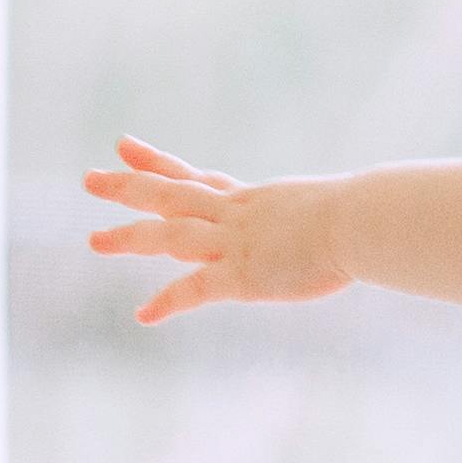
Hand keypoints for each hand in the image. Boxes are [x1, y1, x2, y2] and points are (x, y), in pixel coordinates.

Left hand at [81, 137, 352, 323]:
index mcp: (257, 200)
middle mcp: (238, 215)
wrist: (369, 221)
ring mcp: (236, 243)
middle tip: (89, 178)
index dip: (159, 163)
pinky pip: (195, 289)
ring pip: (170, 233)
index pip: (199, 178)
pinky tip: (143, 315)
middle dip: (128, 186)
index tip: (126, 147)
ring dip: (130, 235)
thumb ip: (331, 214)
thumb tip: (361, 211)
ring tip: (94, 240)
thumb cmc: (373, 214)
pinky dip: (168, 302)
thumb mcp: (343, 207)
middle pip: (172, 194)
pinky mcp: (243, 275)